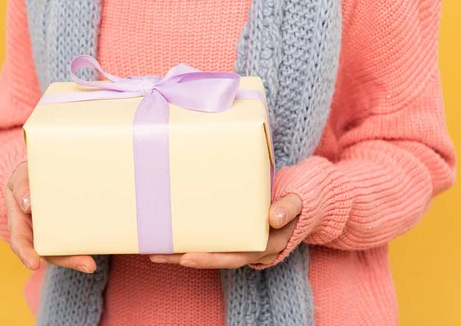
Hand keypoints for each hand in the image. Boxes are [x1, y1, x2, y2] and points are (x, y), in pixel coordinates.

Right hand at [5, 163, 96, 272]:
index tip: (34, 264)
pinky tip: (100, 245)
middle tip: (87, 265)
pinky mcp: (68, 226)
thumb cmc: (28, 177)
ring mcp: (53, 232)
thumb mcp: (20, 177)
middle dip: (67, 261)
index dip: (25, 253)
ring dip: (78, 258)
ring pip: (63, 250)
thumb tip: (28, 205)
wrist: (42, 170)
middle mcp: (36, 232)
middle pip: (48, 252)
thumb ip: (21, 188)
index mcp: (19, 222)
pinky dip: (86, 244)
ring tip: (92, 264)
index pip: (20, 241)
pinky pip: (76, 238)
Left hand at [149, 194, 301, 267]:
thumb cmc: (301, 201)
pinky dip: (191, 242)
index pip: (235, 256)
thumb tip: (273, 218)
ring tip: (154, 250)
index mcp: (266, 245)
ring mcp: (244, 242)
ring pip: (210, 252)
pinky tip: (171, 238)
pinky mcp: (236, 234)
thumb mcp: (299, 202)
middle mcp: (252, 248)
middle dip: (185, 259)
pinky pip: (212, 242)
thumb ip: (289, 208)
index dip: (211, 259)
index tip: (186, 258)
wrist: (305, 202)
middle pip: (215, 258)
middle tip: (157, 255)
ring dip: (182, 253)